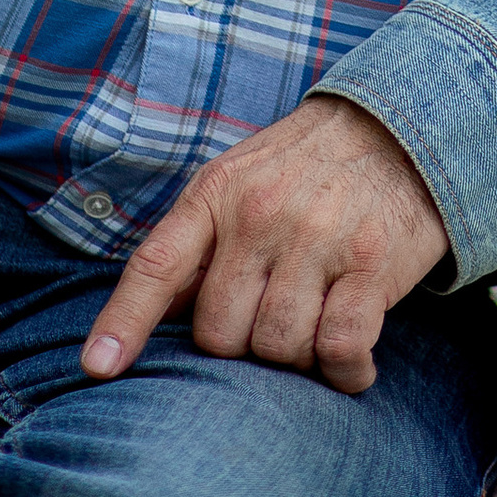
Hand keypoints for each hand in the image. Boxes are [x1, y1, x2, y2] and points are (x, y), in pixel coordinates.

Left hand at [83, 93, 446, 396]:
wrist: (399, 124)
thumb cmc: (305, 167)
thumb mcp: (240, 180)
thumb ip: (199, 243)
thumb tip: (153, 319)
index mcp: (220, 193)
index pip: (157, 265)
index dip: (123, 321)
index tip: (97, 368)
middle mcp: (263, 214)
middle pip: (219, 333)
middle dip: (239, 346)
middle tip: (268, 320)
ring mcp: (319, 237)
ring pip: (277, 347)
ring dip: (293, 359)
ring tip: (311, 330)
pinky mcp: (372, 262)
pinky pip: (339, 347)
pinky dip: (343, 372)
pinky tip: (348, 367)